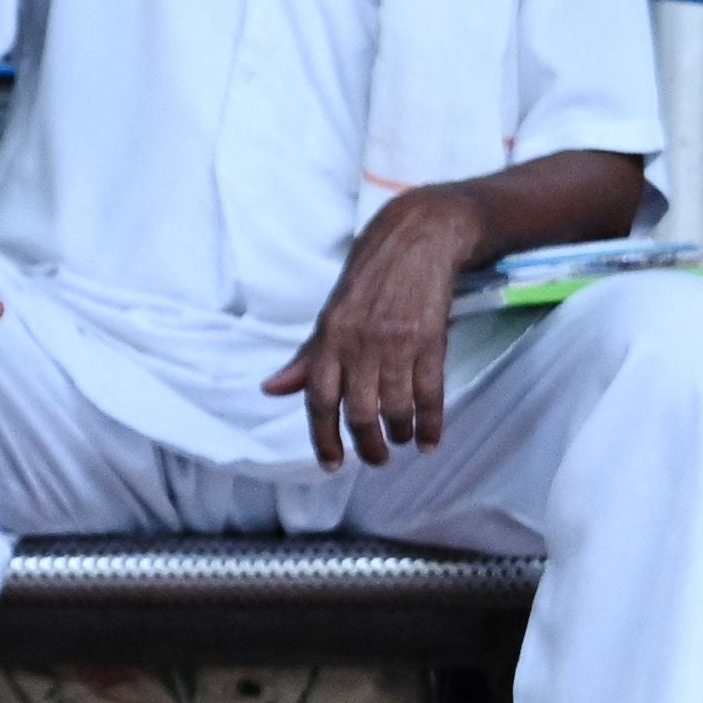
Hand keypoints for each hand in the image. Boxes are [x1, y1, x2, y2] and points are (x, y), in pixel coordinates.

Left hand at [267, 189, 483, 468]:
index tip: (332, 464)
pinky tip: (430, 439)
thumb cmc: (369, 280)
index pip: (319, 398)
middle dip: (368, 446)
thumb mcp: (331, 315)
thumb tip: (271, 389)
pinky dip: (432, 424)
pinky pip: (431, 395)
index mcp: (330, 337)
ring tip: (401, 441)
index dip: (324, 437)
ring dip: (399, 434)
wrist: (417, 238)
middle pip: (360, 412)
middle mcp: (360, 343)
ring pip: (396, 408)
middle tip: (376, 459)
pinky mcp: (431, 340)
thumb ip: (307, 358)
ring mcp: (397, 342)